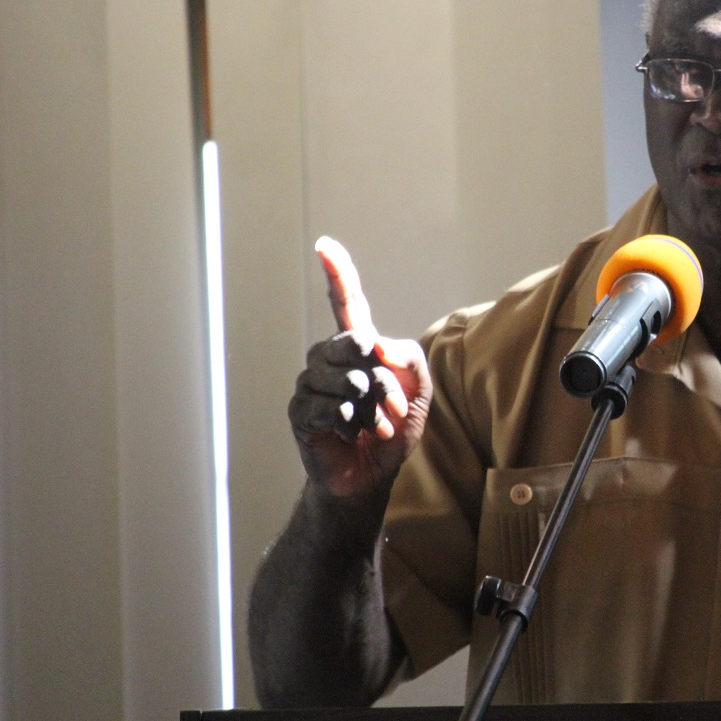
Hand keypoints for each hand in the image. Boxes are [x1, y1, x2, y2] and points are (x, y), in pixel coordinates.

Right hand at [288, 236, 432, 502]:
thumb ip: (411, 359)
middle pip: (354, 342)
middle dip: (384, 379)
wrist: (371, 475)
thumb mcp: (419, 392)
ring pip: (348, 380)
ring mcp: (311, 384)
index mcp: (357, 347)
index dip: (338, 273)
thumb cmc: (393, 429)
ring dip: (373, 409)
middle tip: (390, 407)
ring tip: (372, 425)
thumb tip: (376, 343)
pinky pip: (332, 408)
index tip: (325, 245)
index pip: (346, 303)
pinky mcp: (301, 412)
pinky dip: (354, 425)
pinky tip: (352, 434)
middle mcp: (329, 358)